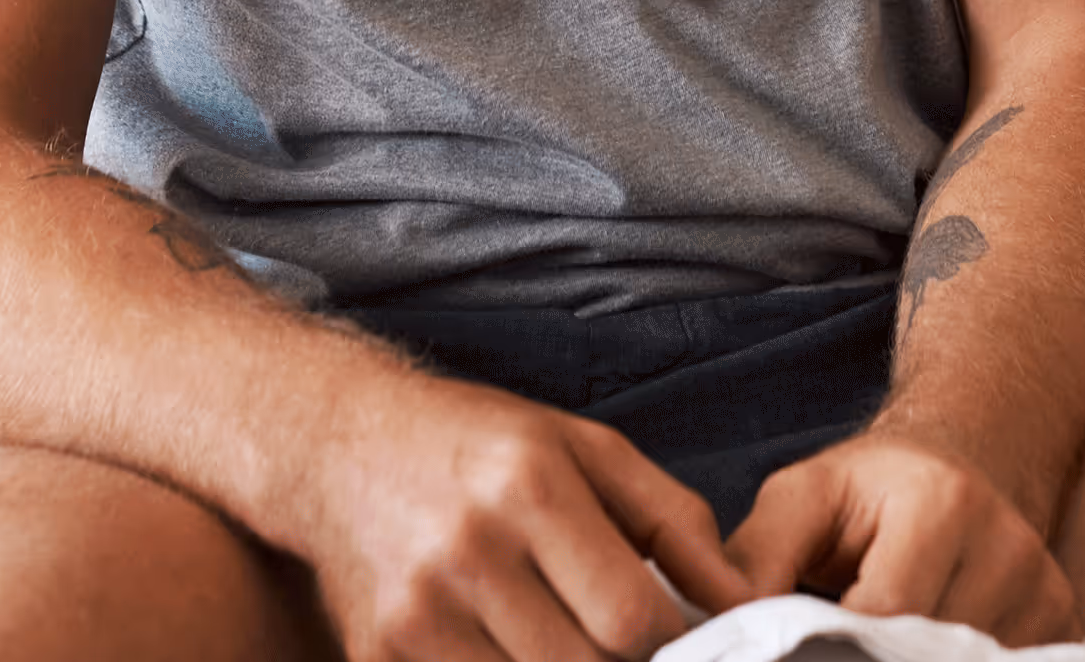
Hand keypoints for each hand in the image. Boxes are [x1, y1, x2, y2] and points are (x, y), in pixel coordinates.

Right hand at [285, 369, 751, 661]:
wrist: (338, 443)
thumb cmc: (478, 444)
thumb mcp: (585, 447)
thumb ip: (674, 522)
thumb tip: (745, 599)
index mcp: (529, 487)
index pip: (633, 620)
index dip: (671, 644)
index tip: (670, 635)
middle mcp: (467, 552)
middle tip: (614, 638)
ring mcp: (416, 615)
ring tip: (564, 638)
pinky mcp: (379, 658)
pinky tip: (515, 648)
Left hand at [725, 430, 1075, 645]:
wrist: (958, 464)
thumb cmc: (868, 489)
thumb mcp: (801, 498)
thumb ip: (756, 560)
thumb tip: (723, 626)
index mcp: (943, 502)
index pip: (887, 614)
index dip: (839, 649)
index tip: (807, 649)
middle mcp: (1010, 544)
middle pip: (932, 653)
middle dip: (873, 660)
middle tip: (840, 649)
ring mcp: (1047, 589)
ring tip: (876, 645)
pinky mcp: (1065, 624)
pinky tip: (927, 649)